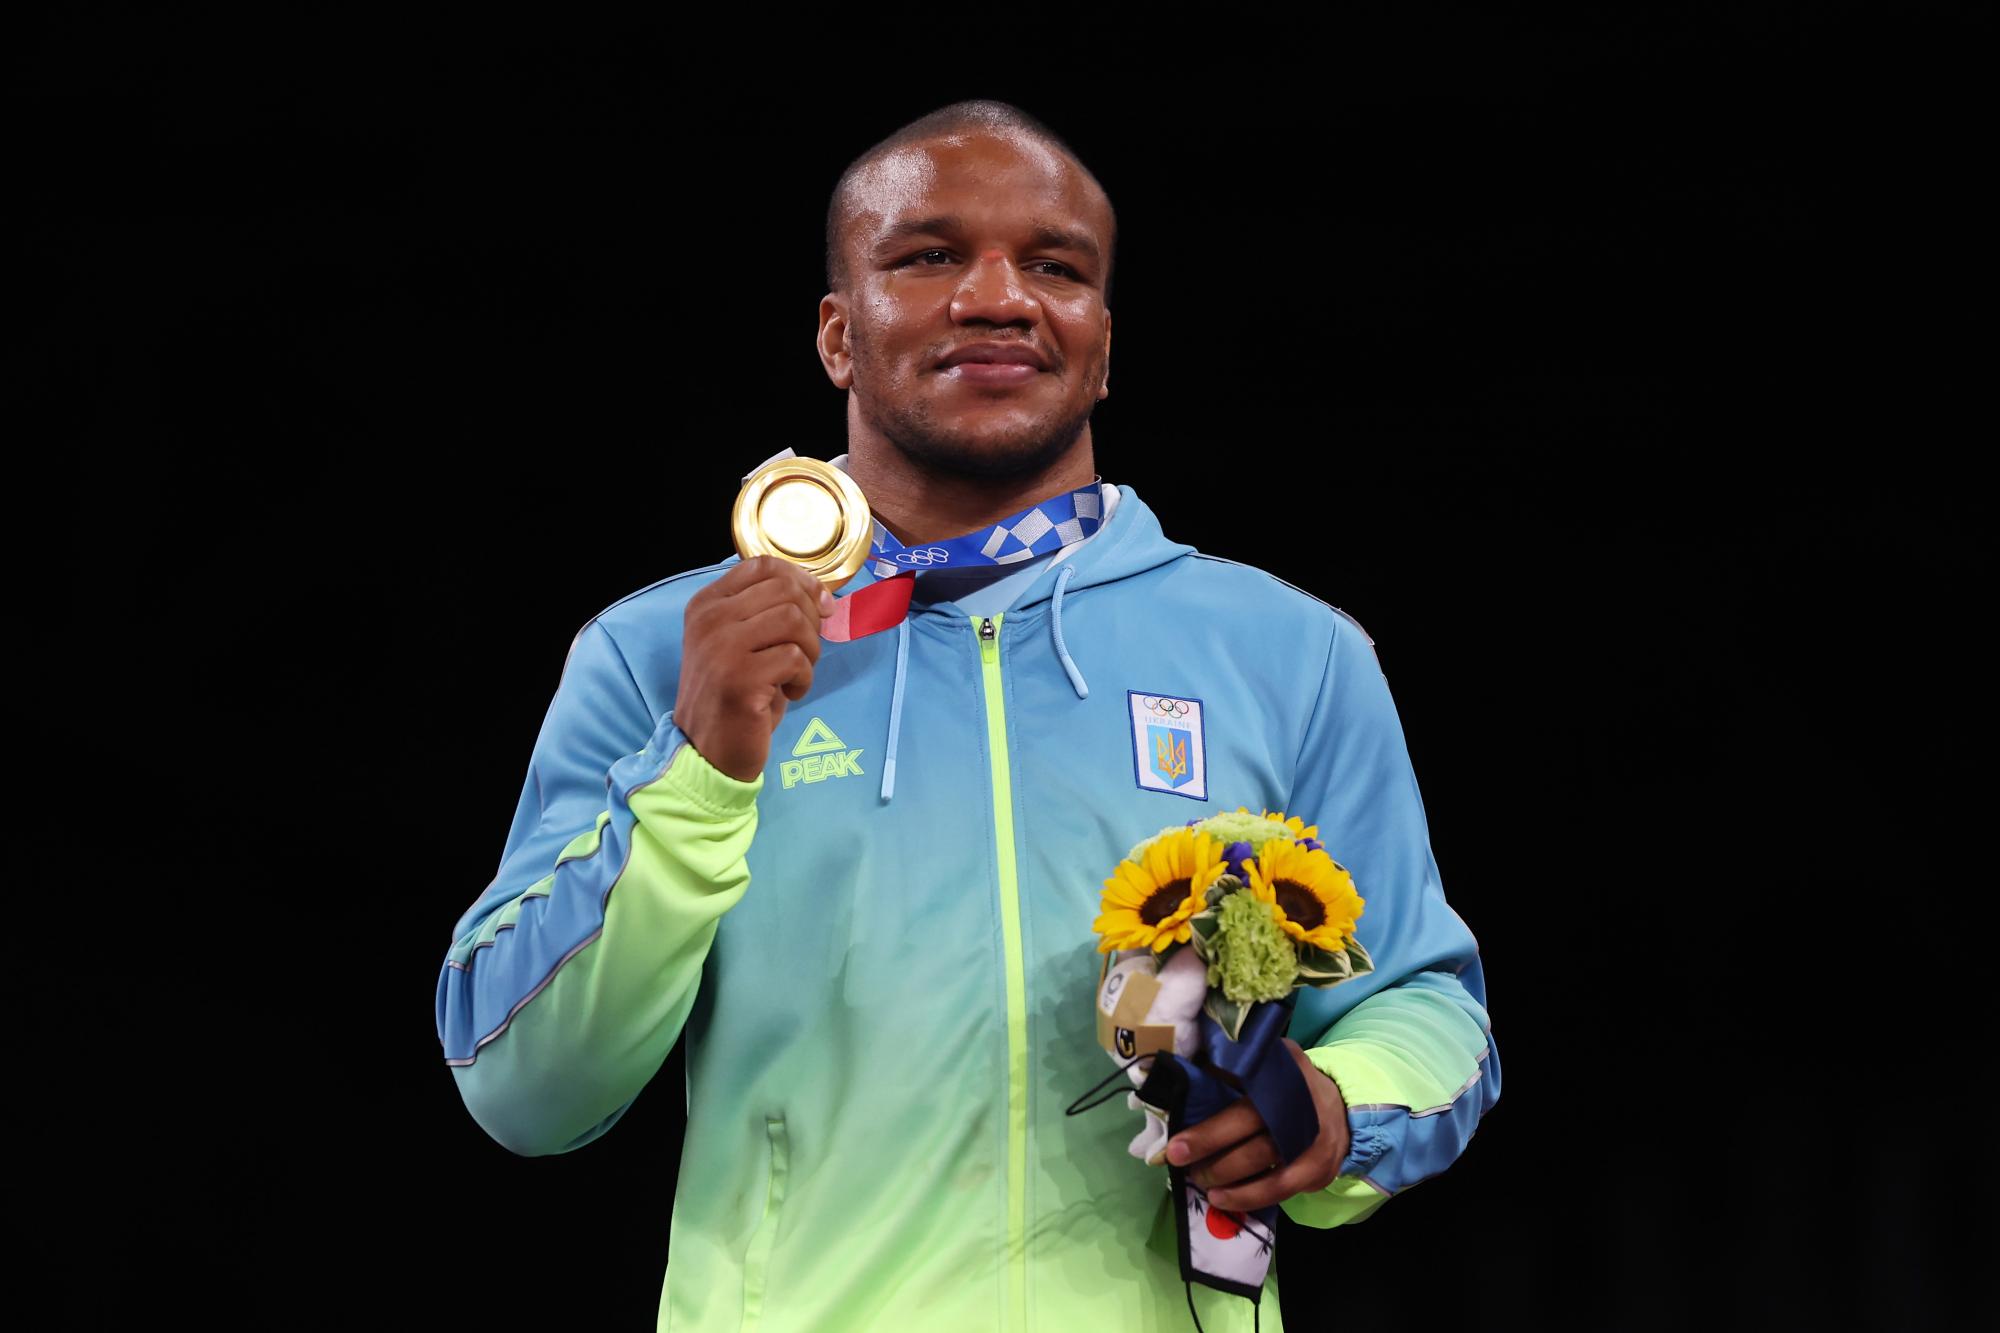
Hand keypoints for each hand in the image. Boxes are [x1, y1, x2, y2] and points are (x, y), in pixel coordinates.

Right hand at [674, 556, 834, 781]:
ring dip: (809, 649)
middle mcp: (709, 619)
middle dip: (811, 620)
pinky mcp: (739, 677)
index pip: (762, 565)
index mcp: (706, 604)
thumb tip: (823, 597)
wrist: (708, 750)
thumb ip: (768, 612)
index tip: (821, 605)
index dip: (802, 579)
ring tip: (796, 673)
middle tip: (804, 652)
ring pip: (793, 619)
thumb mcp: (742, 643)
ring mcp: (720, 646)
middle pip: (784, 589)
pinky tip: (790, 692)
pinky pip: (794, 657)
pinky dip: (804, 677)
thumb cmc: (736, 695)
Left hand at [1164, 1038, 1349, 1211]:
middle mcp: (1305, 1113)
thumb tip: (1185, 1081)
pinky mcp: (1320, 1171)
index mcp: (1286, 1079)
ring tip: (1204, 1185)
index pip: (1243, 1110)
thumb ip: (1233, 1069)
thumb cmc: (1288, 1085)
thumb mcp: (1268, 1064)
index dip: (1209, 1133)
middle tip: (1181, 1165)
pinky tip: (1224, 1199)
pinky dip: (1250, 1198)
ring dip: (1231, 1184)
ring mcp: (1316, 1145)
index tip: (1176, 1148)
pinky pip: (1282, 1191)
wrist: (1340, 1108)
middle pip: (1256, 1145)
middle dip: (1214, 1160)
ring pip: (1269, 1173)